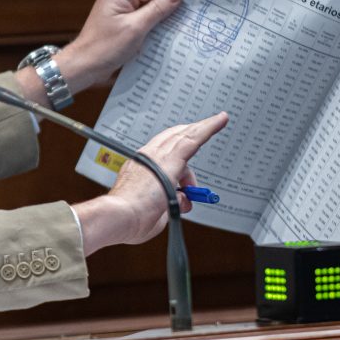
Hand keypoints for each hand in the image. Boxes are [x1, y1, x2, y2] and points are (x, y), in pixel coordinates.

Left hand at [59, 0, 181, 91]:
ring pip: (149, 9)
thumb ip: (157, 10)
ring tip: (180, 27)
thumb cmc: (104, 48)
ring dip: (161, 19)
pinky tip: (164, 35)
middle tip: (189, 16)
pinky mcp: (121, 23)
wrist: (84, 66)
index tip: (193, 0)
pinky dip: (152, 27)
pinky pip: (142, 20)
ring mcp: (120, 10)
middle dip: (168, 6)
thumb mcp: (135, 28)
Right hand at [73, 111, 228, 255]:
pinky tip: (220, 120)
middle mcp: (148, 157)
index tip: (185, 149)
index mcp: (140, 167)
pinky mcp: (171, 159)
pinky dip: (208, 128)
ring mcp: (158, 156)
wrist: (119, 216)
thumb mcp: (156, 212)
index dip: (177, 150)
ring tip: (219, 120)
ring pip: (185, 136)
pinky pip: (194, 139)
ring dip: (203, 128)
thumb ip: (172, 204)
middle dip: (192, 137)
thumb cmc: (130, 220)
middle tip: (207, 132)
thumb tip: (185, 201)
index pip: (162, 153)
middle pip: (174, 140)